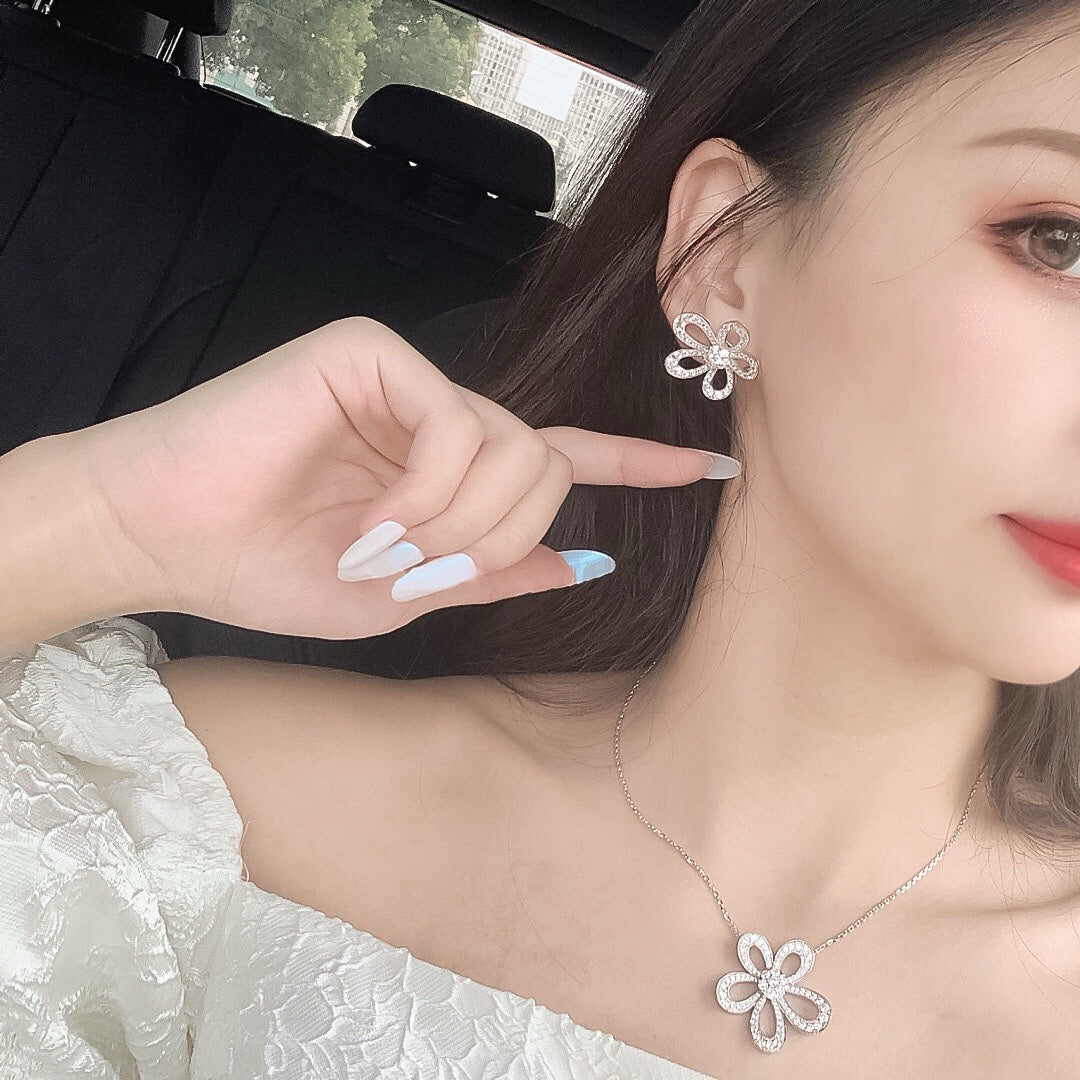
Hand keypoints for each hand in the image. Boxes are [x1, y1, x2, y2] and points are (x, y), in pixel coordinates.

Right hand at [77, 317, 738, 639]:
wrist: (167, 538)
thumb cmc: (268, 567)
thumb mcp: (400, 596)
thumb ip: (492, 575)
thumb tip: (585, 564)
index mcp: (450, 470)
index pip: (561, 457)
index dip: (637, 464)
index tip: (707, 468)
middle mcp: (441, 416)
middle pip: (545, 466)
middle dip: (500, 540)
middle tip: (420, 574)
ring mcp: (409, 379)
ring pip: (512, 447)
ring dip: (461, 527)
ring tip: (387, 552)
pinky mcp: (372, 353)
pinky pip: (458, 426)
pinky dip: (430, 494)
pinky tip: (378, 523)